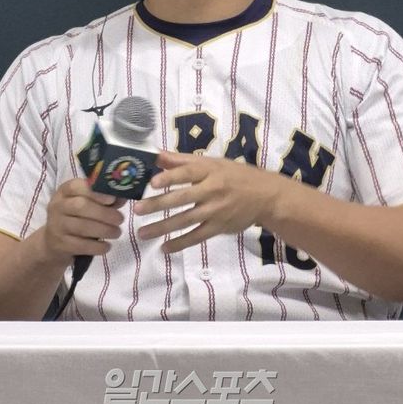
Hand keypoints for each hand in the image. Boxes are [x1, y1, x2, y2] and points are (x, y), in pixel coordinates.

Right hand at [41, 178, 124, 263]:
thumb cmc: (77, 216)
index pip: (77, 186)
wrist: (54, 241)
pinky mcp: (59, 244)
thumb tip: (123, 196)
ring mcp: (56, 225)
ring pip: (82, 227)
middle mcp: (58, 205)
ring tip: (117, 233)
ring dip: (104, 230)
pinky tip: (107, 246)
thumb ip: (106, 198)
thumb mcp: (87, 202)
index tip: (112, 199)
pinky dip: (97, 247)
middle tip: (120, 219)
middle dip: (104, 213)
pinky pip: (80, 245)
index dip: (95, 192)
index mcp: (65, 190)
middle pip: (80, 206)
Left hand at [133, 150, 280, 252]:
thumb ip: (182, 160)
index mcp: (210, 171)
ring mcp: (216, 211)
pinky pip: (197, 237)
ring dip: (163, 227)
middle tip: (137, 210)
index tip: (152, 182)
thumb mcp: (211, 162)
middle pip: (182, 198)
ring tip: (143, 233)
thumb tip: (155, 155)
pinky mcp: (219, 227)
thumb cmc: (233, 174)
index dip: (170, 177)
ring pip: (186, 220)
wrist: (265, 195)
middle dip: (159, 204)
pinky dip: (180, 243)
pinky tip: (164, 248)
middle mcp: (212, 190)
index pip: (187, 173)